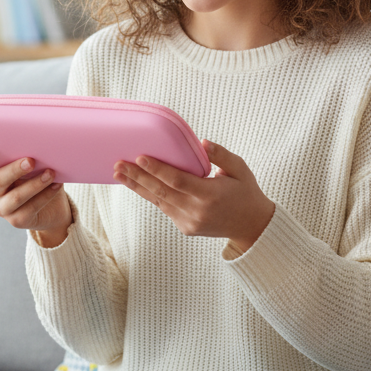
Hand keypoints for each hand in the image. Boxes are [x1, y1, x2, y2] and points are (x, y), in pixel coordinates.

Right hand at [0, 147, 72, 245]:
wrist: (52, 207)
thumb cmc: (38, 177)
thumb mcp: (32, 165)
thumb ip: (29, 156)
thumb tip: (42, 145)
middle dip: (14, 170)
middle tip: (31, 161)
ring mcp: (3, 207)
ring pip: (15, 197)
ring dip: (34, 184)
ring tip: (50, 173)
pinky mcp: (17, 220)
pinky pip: (31, 208)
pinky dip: (45, 195)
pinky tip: (56, 185)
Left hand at [113, 141, 273, 252]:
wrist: (252, 227)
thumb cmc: (246, 193)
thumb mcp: (240, 169)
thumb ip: (221, 156)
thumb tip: (202, 143)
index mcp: (210, 195)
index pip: (178, 180)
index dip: (157, 169)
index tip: (140, 157)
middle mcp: (197, 211)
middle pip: (161, 191)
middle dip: (138, 177)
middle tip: (118, 164)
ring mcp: (190, 222)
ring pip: (158, 201)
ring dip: (137, 186)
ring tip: (119, 173)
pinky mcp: (185, 227)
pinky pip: (164, 208)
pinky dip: (150, 195)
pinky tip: (137, 184)